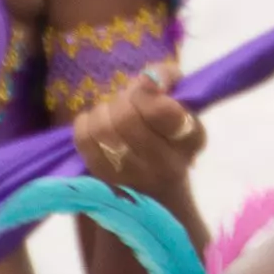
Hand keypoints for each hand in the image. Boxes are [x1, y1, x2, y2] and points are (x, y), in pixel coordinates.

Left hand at [72, 62, 204, 197]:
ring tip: (113, 113)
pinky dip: (86, 122)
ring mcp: (132, 177)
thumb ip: (167, 80)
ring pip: (103, 128)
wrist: (160, 197)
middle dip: (123, 99)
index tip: (145, 82)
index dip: (147, 89)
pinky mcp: (103, 181)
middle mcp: (164, 165)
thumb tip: (150, 76)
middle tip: (128, 100)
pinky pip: (84, 139)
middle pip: (126, 118)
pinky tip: (97, 125)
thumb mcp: (182, 108)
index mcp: (189, 140)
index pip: (162, 111)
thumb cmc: (169, 140)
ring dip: (104, 110)